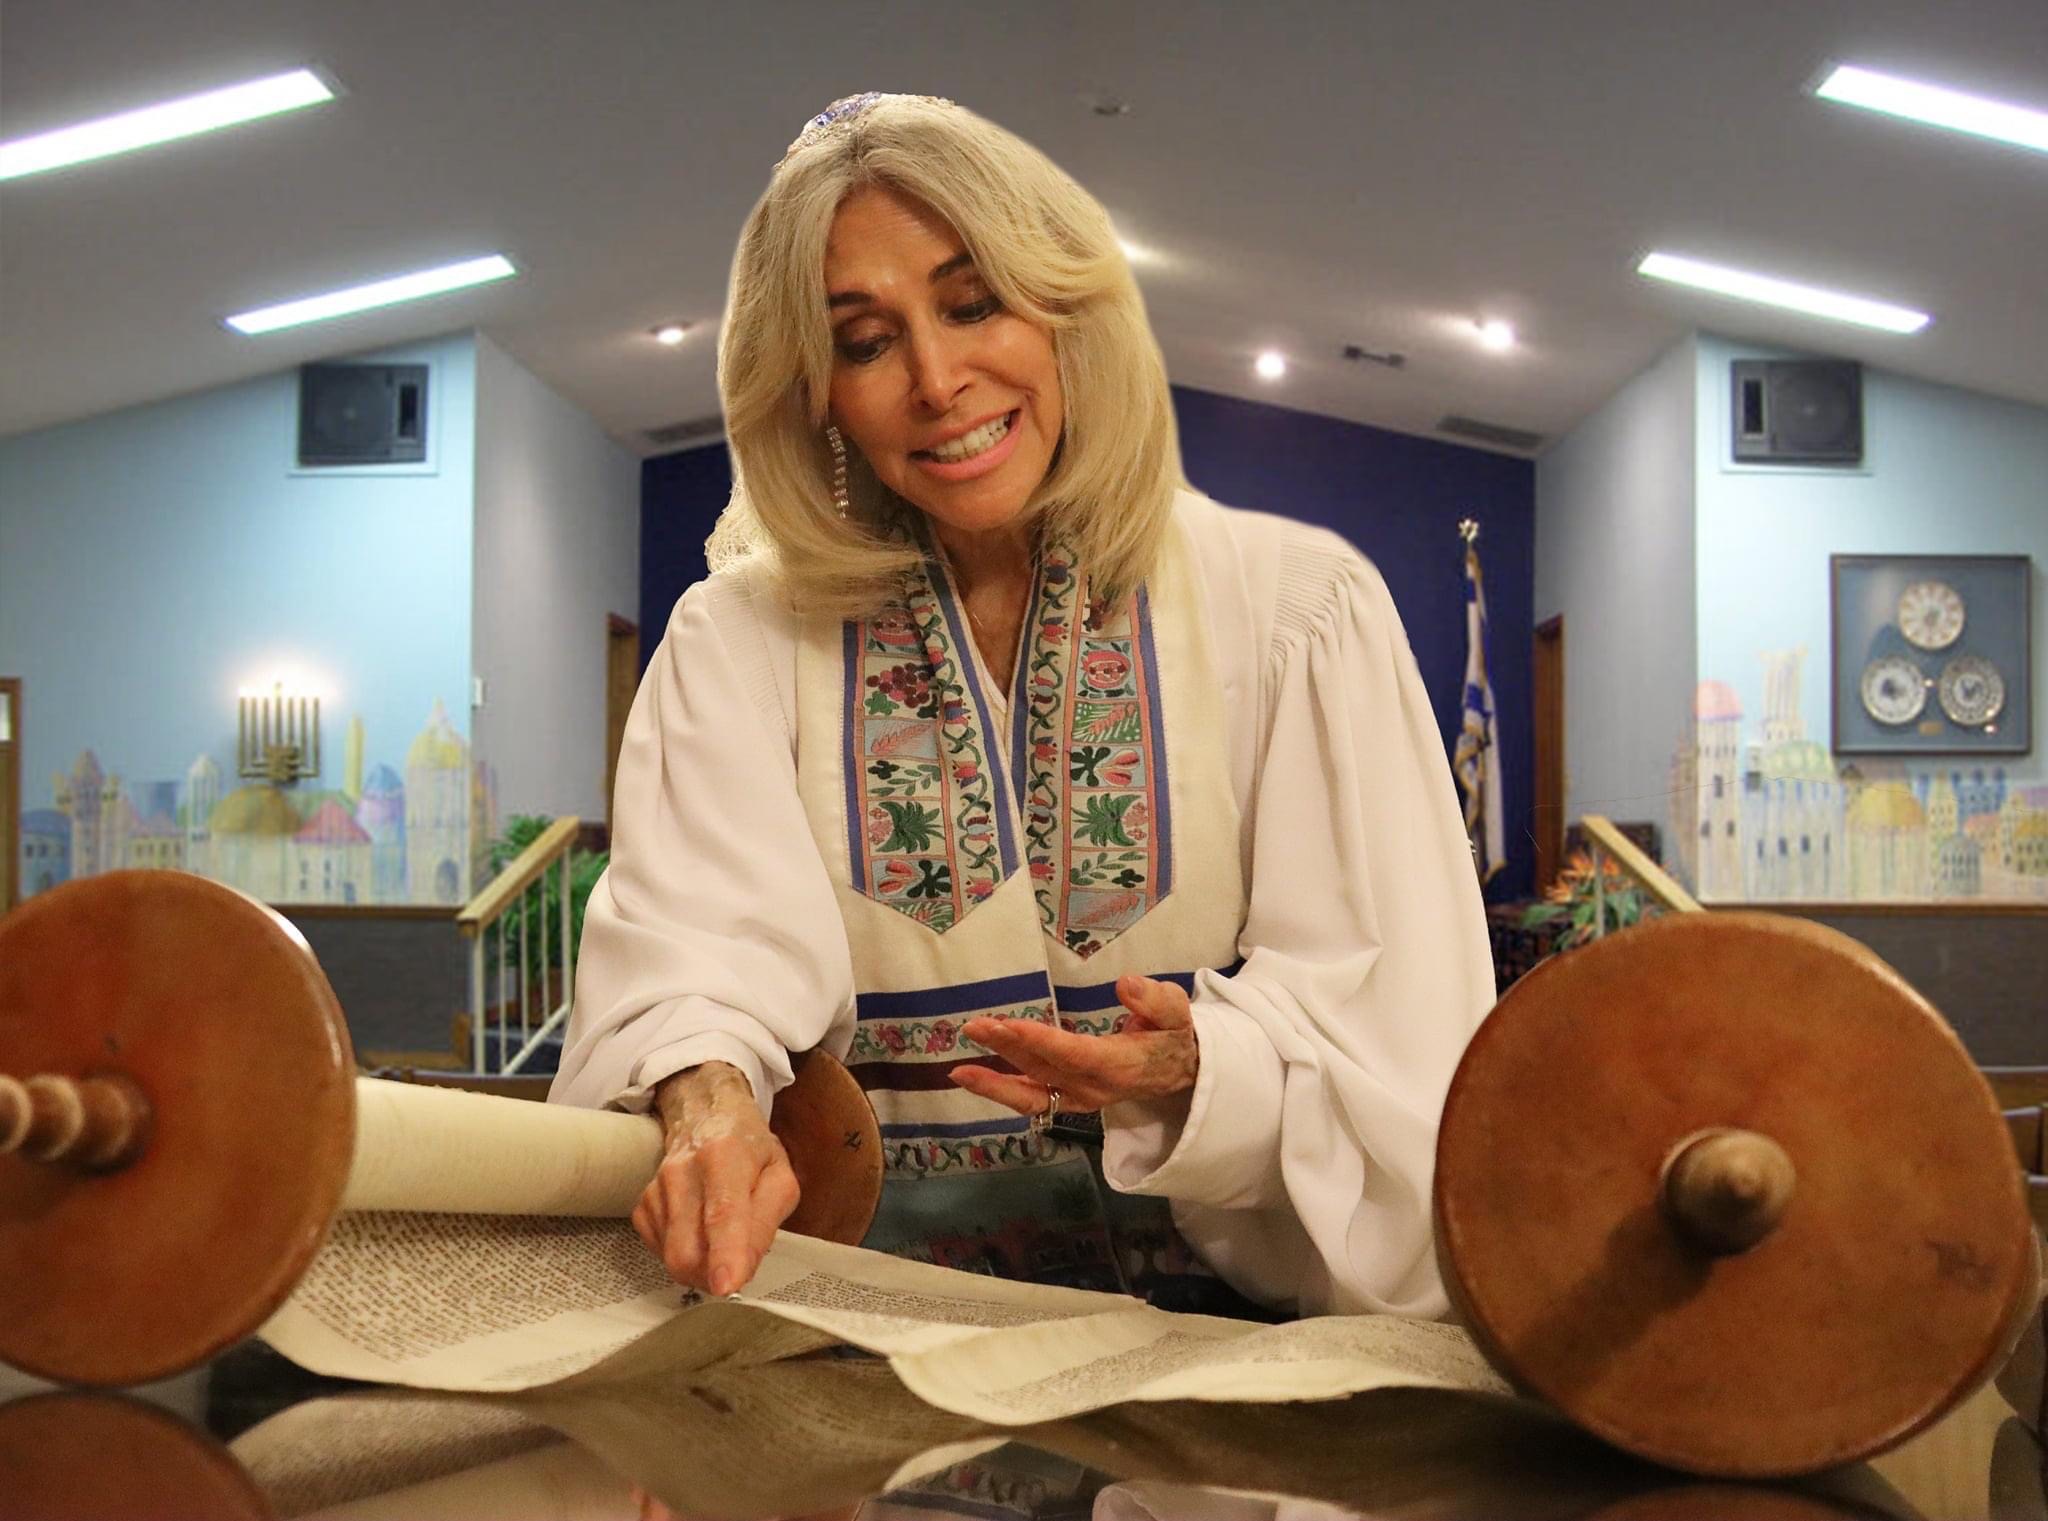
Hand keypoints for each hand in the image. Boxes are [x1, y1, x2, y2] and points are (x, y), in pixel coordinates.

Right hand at [635, 1061, 799, 1294]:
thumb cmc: (749, 1150)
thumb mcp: (779, 1177)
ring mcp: (656, 1188)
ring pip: (672, 1258)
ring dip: (701, 1264)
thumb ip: (766, 1222)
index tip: (726, 1285)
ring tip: (720, 1236)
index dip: (725, 1253)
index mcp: (725, 1156)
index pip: (723, 1213)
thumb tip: (743, 1270)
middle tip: (737, 1262)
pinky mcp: (642, 1206)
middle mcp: (682, 1170)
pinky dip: (685, 1251)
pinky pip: (661, 1252)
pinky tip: (698, 1227)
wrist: (706, 1117)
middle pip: (688, 1250)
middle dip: (714, 1273)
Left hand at [950, 974, 1197, 1116]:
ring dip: (995, 1082)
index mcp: (1118, 1065)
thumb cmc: (1173, 1035)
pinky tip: (973, 1078)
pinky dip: (1001, 1091)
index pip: (1073, 1054)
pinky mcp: (1069, 1099)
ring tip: (958, 1069)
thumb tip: (1126, 984)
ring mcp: (1079, 1098)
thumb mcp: (1176, 1012)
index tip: (1009, 1026)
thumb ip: (1155, 1000)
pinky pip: (1032, 1100)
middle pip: (1044, 1071)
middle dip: (1007, 1050)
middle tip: (976, 1027)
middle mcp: (1093, 1087)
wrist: (1181, 1072)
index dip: (1040, 1041)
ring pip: (1032, 1094)